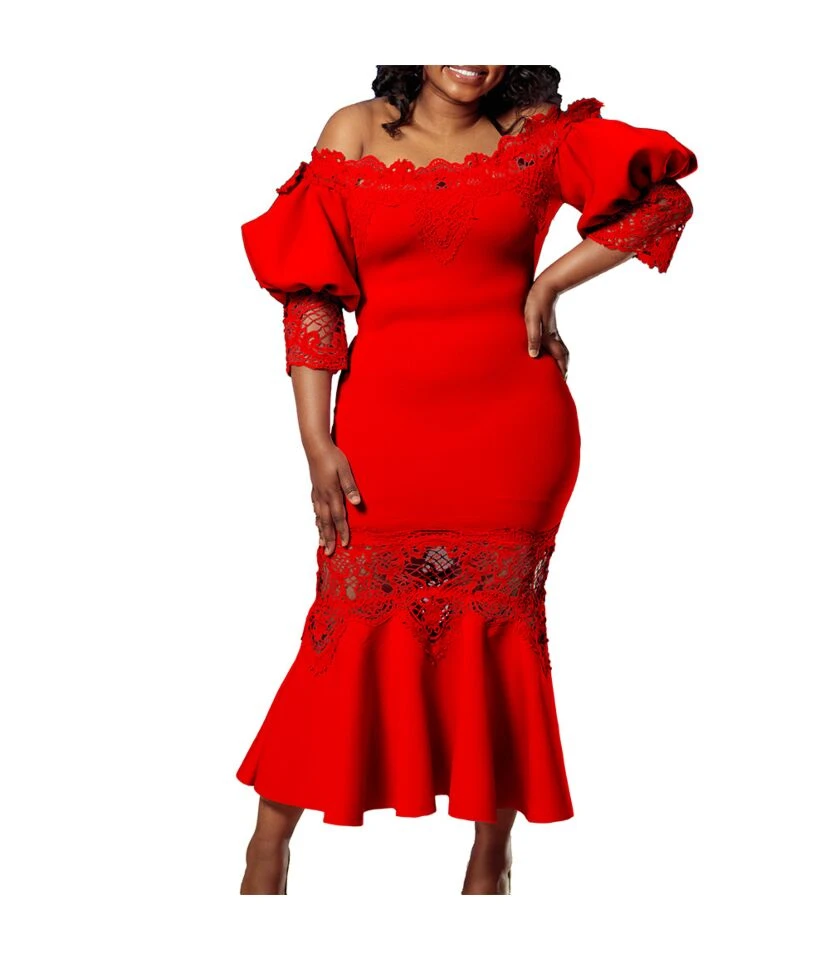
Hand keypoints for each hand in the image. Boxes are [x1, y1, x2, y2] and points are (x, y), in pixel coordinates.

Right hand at [307, 439, 361, 554]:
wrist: (316, 446)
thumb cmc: (333, 456)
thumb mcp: (345, 470)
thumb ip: (350, 486)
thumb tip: (356, 502)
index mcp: (332, 493)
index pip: (338, 517)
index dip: (342, 531)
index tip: (345, 544)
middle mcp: (323, 496)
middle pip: (326, 522)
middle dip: (329, 538)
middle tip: (329, 553)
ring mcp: (317, 493)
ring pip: (319, 517)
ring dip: (321, 532)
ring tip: (321, 544)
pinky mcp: (315, 489)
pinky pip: (315, 509)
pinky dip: (317, 519)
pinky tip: (317, 522)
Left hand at [524, 277, 569, 379]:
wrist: (545, 286)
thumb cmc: (536, 302)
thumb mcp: (531, 320)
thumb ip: (533, 337)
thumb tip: (534, 355)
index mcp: (550, 337)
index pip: (558, 358)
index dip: (560, 370)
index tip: (562, 381)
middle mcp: (554, 336)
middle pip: (562, 356)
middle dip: (563, 368)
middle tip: (562, 380)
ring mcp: (553, 331)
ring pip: (560, 350)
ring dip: (560, 360)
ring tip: (558, 370)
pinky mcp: (550, 327)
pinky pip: (555, 343)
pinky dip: (555, 352)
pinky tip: (549, 352)